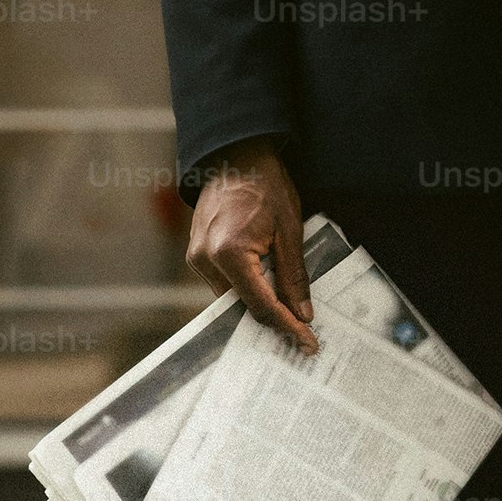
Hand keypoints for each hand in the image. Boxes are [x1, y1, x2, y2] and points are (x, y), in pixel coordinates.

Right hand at [186, 138, 316, 352]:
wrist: (236, 156)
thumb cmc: (266, 186)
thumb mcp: (290, 230)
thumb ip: (294, 275)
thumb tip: (302, 313)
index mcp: (230, 254)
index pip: (261, 306)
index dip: (286, 327)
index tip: (306, 343)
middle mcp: (206, 260)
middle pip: (242, 306)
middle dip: (272, 320)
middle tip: (301, 336)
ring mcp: (196, 257)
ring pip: (231, 297)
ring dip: (257, 302)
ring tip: (288, 313)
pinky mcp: (195, 254)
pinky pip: (222, 282)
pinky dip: (244, 287)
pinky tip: (266, 288)